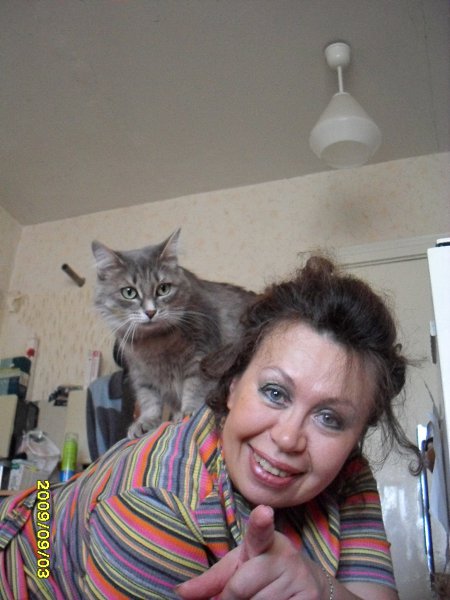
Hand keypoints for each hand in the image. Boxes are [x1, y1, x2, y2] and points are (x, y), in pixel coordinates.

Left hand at [176, 504, 325, 599]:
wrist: (309, 586)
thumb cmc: (264, 573)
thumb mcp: (239, 568)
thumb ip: (211, 580)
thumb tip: (181, 592)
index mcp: (263, 541)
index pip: (259, 531)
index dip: (261, 521)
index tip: (264, 512)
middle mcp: (284, 554)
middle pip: (239, 588)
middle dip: (233, 598)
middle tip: (244, 593)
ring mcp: (299, 577)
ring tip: (264, 597)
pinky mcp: (309, 598)